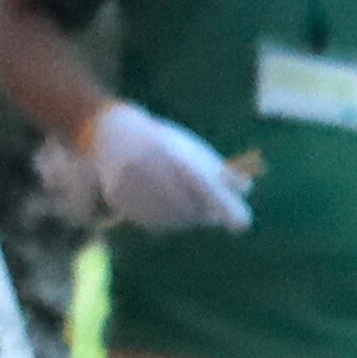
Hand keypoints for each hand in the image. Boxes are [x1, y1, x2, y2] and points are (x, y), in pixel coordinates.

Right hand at [73, 102, 253, 235]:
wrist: (111, 133)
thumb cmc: (163, 142)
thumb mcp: (193, 149)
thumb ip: (220, 171)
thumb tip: (245, 189)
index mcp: (175, 157)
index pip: (208, 189)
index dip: (227, 209)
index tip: (242, 224)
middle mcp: (153, 172)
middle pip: (193, 211)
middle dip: (207, 213)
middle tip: (212, 210)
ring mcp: (133, 187)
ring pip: (173, 221)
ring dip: (187, 218)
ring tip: (181, 199)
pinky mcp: (119, 200)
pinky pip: (151, 222)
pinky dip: (164, 219)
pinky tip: (162, 204)